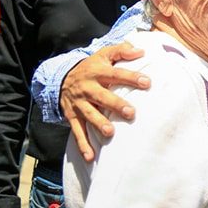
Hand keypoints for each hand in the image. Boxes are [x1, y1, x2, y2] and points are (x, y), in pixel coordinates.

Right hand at [61, 42, 149, 161]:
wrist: (60, 77)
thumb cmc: (91, 67)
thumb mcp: (103, 54)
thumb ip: (122, 50)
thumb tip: (140, 51)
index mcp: (97, 71)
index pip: (116, 74)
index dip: (131, 77)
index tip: (147, 82)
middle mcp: (87, 87)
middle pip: (102, 96)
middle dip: (116, 105)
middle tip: (131, 112)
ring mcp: (78, 103)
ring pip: (89, 114)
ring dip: (98, 123)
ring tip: (109, 132)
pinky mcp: (72, 116)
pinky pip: (77, 131)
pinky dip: (83, 145)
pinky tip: (91, 157)